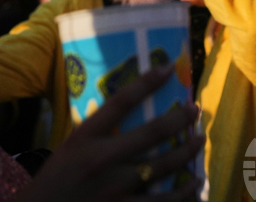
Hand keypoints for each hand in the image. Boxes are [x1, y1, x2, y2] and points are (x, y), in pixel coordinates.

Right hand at [18, 64, 202, 201]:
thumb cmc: (57, 178)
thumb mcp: (71, 146)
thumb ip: (99, 131)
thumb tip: (130, 108)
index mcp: (85, 137)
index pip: (121, 101)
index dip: (147, 81)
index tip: (168, 67)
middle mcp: (102, 160)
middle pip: (153, 132)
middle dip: (181, 118)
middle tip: (194, 109)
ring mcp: (114, 188)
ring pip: (165, 165)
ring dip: (188, 150)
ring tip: (199, 139)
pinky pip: (163, 201)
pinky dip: (183, 191)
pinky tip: (194, 182)